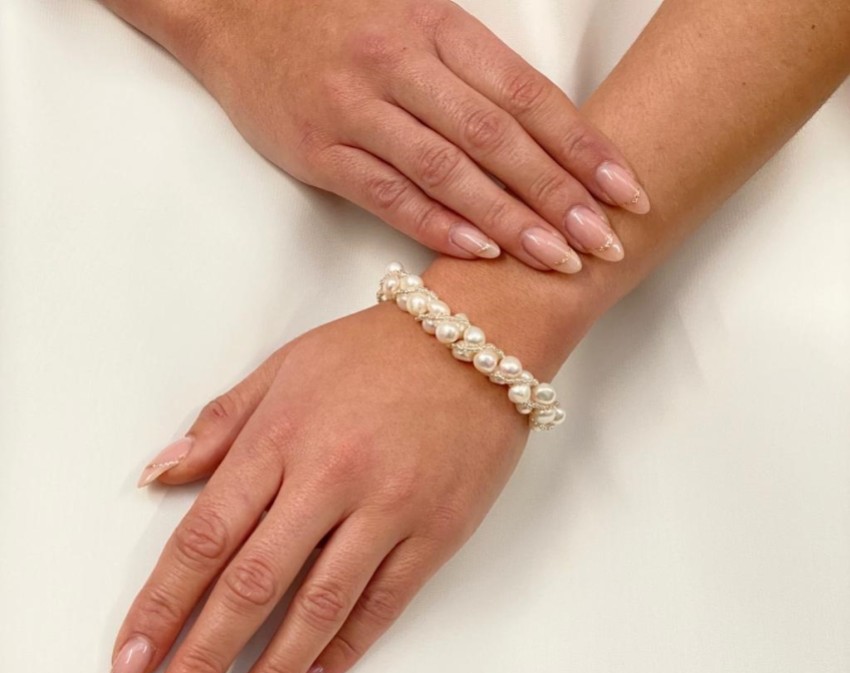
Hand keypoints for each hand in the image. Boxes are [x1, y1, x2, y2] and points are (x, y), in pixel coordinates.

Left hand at [109, 259, 587, 672]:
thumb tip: (157, 477)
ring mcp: (389, 509)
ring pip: (319, 608)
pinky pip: (384, 603)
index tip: (128, 665)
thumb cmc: (376, 350)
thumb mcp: (287, 366)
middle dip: (200, 663)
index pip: (204, 537)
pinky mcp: (436, 531)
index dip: (160, 607)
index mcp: (282, 437)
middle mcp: (330, 478)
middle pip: (252, 585)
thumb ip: (220, 424)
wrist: (480, 339)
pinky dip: (343, 650)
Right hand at [120, 0, 648, 269]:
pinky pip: (387, 193)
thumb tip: (545, 142)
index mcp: (438, 26)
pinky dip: (436, 224)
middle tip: (604, 241)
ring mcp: (357, 108)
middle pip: (497, 138)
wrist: (236, 11)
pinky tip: (479, 253)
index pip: (527, 94)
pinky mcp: (321, 150)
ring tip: (556, 260)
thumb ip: (475, 75)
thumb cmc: (340, 21)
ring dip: (507, 220)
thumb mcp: (416, 22)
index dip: (582, 146)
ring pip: (447, 171)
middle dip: (558, 194)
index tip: (625, 190)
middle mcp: (402, 63)